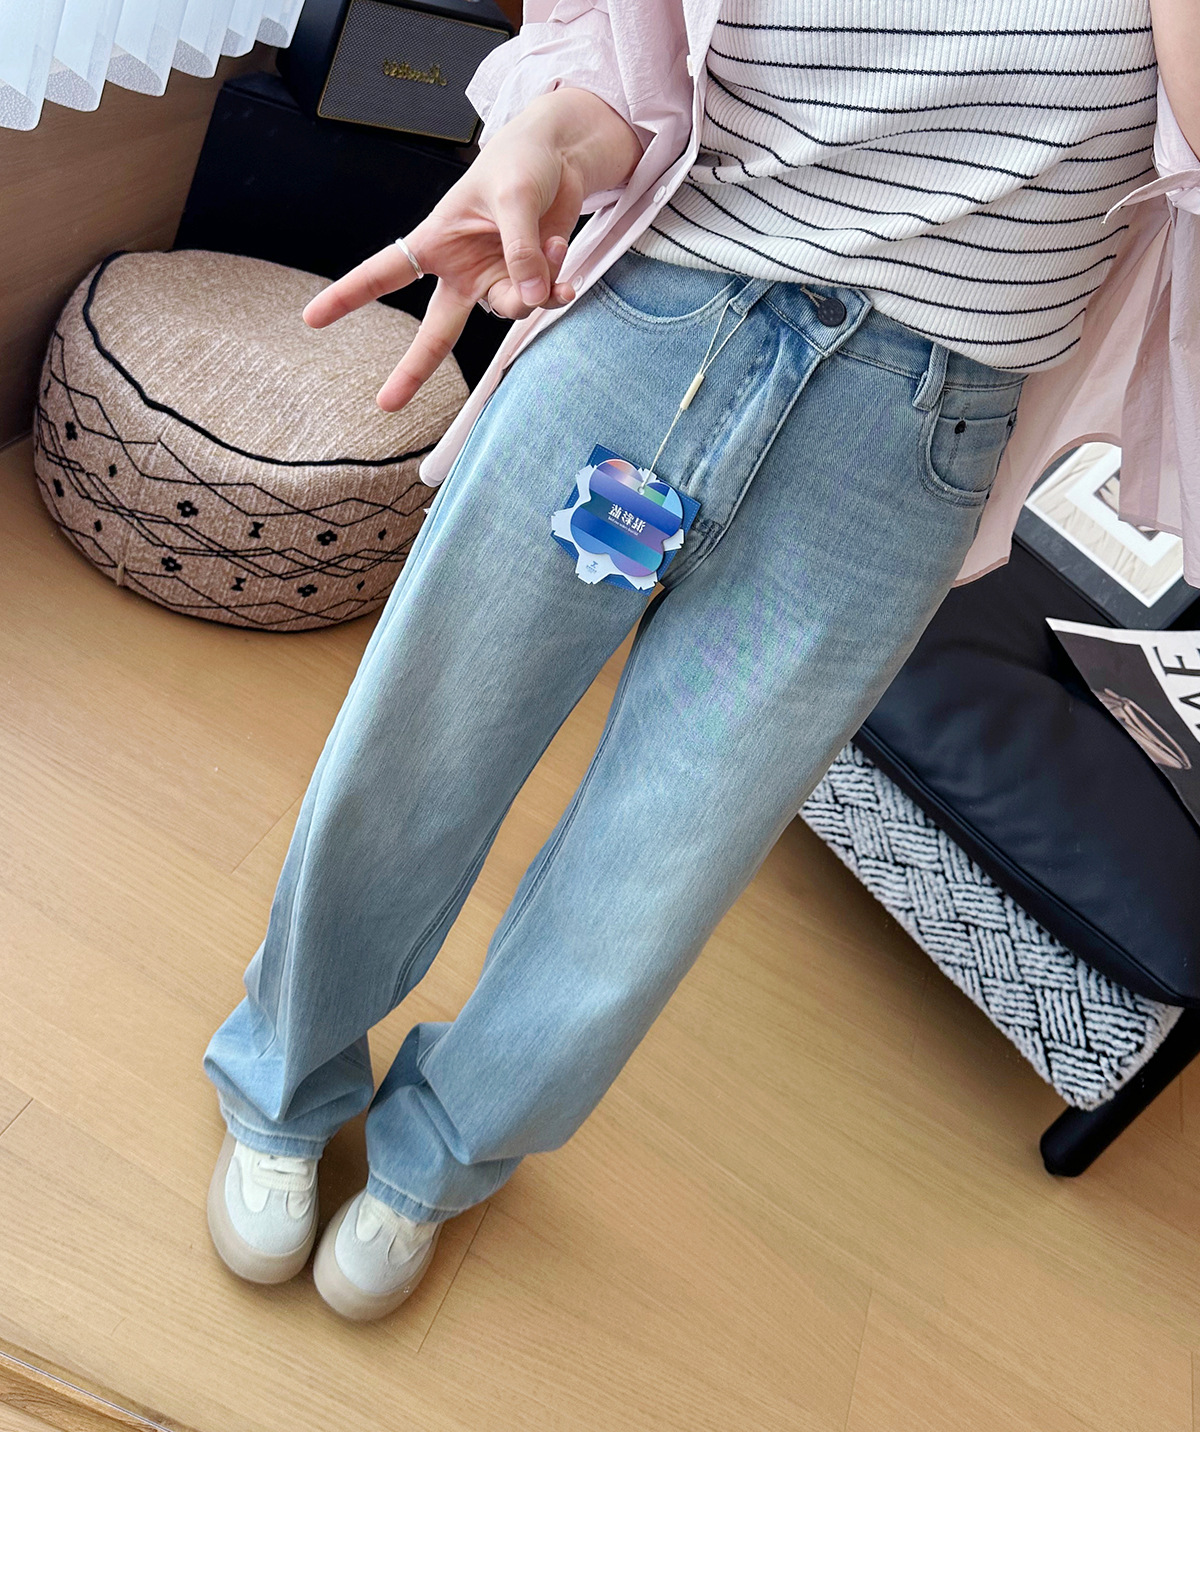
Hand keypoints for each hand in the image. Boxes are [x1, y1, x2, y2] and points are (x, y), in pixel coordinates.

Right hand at [302, 86, 643, 412]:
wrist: (558, 158)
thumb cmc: (520, 165)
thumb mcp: (514, 199)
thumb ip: (520, 251)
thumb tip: (530, 300)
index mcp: (436, 242)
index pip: (384, 272)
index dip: (348, 296)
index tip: (312, 318)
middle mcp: (461, 269)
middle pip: (435, 329)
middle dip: (413, 369)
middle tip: (385, 403)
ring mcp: (494, 280)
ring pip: (509, 309)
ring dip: (535, 286)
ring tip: (551, 243)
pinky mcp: (526, 282)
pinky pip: (541, 301)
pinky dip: (557, 287)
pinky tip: (566, 263)